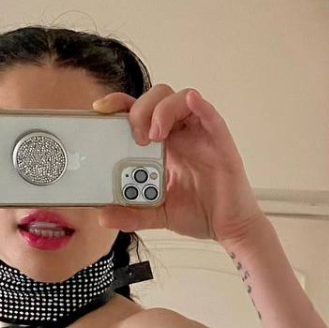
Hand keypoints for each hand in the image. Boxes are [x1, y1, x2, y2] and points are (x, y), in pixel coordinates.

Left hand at [91, 85, 264, 244]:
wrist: (227, 229)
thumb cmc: (198, 212)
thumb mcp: (156, 215)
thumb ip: (131, 214)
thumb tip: (103, 215)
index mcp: (162, 146)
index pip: (139, 112)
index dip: (120, 104)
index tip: (101, 110)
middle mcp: (180, 134)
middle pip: (157, 98)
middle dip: (140, 109)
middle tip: (134, 135)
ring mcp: (200, 135)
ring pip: (181, 99)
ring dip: (163, 109)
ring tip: (154, 134)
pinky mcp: (220, 142)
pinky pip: (211, 116)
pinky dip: (201, 106)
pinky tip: (192, 102)